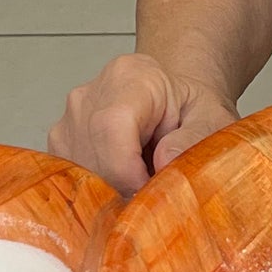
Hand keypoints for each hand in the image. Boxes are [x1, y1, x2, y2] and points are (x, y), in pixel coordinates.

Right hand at [49, 52, 235, 193]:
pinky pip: (74, 179)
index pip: (112, 128)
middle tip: (155, 195)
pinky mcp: (60, 144)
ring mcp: (70, 119)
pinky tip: (124, 180)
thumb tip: (165, 161)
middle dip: (125, 190)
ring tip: (143, 179)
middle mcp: (91, 95)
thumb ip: (194, 138)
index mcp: (130, 76)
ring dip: (113, 191)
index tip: (154, 193)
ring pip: (80, 174)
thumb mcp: (211, 120)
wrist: (174, 103)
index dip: (130, 173)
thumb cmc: (191, 110)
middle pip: (92, 157)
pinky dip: (101, 190)